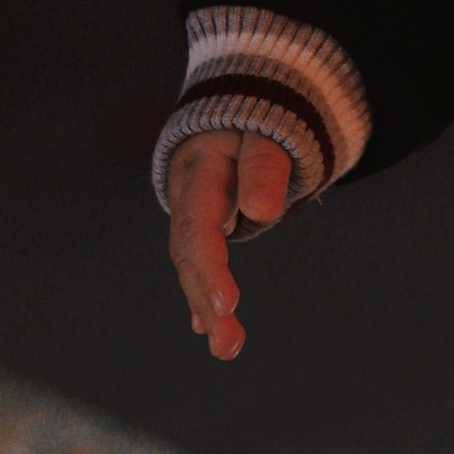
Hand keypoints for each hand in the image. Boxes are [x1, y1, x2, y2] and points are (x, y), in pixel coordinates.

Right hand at [165, 131, 292, 360]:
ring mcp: (192, 213)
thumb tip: (261, 211)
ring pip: (193, 265)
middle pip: (190, 256)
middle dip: (206, 301)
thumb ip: (265, 165)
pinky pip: (199, 262)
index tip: (227, 306)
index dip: (210, 268)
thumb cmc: (257, 118)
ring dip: (206, 307)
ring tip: (227, 347)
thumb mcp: (266, 129)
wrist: (233, 107)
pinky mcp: (203, 224)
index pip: (198, 228)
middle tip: (228, 345)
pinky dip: (203, 293)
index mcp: (198, 174)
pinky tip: (205, 326)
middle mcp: (187, 199)